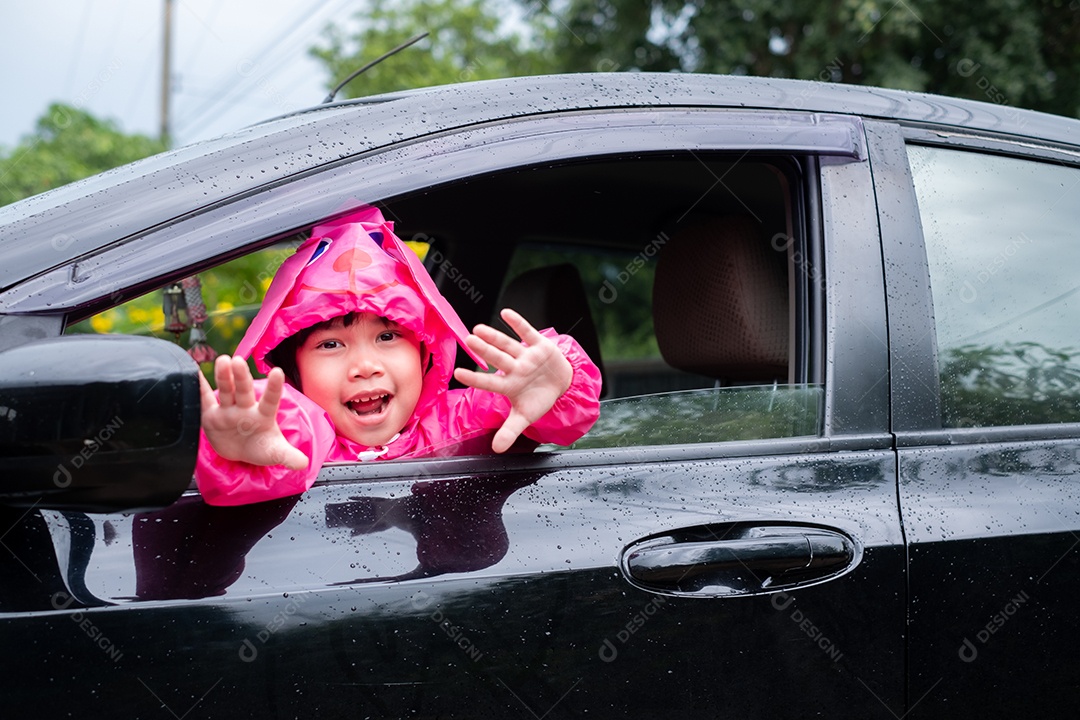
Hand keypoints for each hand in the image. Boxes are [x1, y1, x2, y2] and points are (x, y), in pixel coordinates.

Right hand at [199, 355, 308, 469]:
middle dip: (241, 376)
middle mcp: (246, 408)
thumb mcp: (275, 453)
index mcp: (263, 415)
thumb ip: (288, 456)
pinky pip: (205, 399)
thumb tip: (303, 464)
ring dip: (224, 376)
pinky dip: (199, 387)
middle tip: (238, 361)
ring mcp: (228, 410)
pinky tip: (194, 373)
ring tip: (223, 361)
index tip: (277, 372)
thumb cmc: (261, 447)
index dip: (273, 387)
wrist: (241, 452)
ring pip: (226, 390)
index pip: (270, 400)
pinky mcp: (211, 415)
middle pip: (244, 390)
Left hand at [453, 308, 572, 452]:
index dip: (476, 377)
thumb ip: (510, 431)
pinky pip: (528, 333)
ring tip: (479, 329)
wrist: (562, 384)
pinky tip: (506, 314)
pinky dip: (518, 323)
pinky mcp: (540, 346)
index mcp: (509, 385)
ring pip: (508, 345)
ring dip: (495, 337)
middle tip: (469, 340)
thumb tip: (497, 449)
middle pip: (497, 359)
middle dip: (484, 351)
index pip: (490, 382)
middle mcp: (514, 368)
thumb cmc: (538, 398)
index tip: (458, 373)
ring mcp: (526, 356)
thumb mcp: (526, 416)